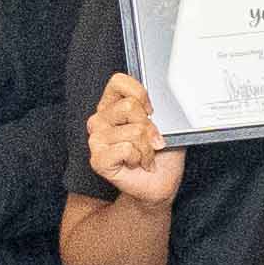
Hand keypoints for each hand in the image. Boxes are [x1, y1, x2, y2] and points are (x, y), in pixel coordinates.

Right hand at [81, 76, 189, 211]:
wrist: (160, 183)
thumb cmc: (162, 154)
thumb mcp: (166, 124)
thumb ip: (160, 107)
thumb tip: (162, 100)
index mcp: (113, 106)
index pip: (118, 81)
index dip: (140, 94)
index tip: (151, 111)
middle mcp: (100, 120)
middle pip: (130, 107)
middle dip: (150, 127)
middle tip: (152, 142)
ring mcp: (96, 139)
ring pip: (133, 131)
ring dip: (147, 147)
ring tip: (145, 156)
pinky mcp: (98, 159)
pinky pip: (126, 148)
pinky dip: (139, 158)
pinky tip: (137, 164)